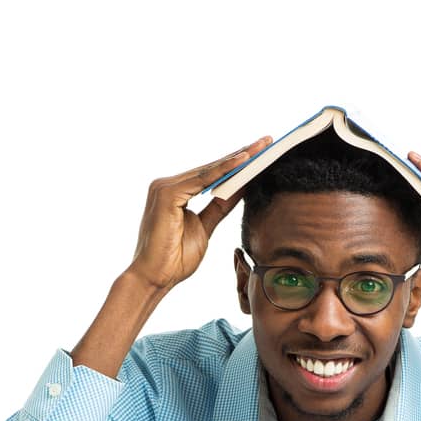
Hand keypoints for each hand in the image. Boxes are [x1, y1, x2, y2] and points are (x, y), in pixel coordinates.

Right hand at [125, 135, 272, 291]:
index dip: (234, 164)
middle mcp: (166, 185)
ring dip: (236, 159)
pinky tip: (243, 161)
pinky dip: (223, 170)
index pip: (209, 174)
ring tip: (261, 149)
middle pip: (211, 168)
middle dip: (241, 155)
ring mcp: (164, 187)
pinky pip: (202, 180)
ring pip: (209, 170)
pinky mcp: (166, 194)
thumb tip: (238, 189)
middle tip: (267, 142)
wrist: (154, 279)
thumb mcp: (204, 227)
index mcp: (174, 192)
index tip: (259, 154)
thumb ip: (218, 207)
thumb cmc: (174, 260)